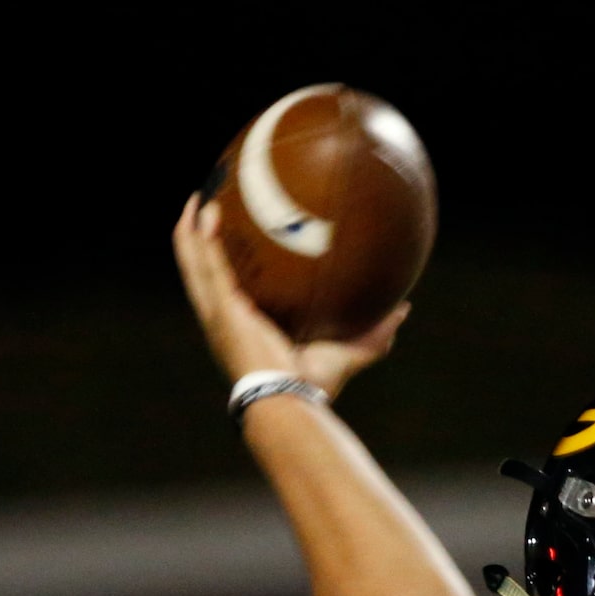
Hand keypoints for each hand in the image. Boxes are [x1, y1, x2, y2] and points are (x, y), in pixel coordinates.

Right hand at [171, 194, 409, 402]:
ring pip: (195, 262)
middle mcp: (224, 319)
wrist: (289, 400)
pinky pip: (207, 264)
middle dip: (198, 238)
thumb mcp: (346, 353)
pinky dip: (202, 237)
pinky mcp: (221, 309)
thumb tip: (402, 310)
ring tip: (199, 195)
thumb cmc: (310, 388)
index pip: (229, 289)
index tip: (235, 237)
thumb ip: (373, 333)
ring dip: (192, 228)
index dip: (226, 265)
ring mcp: (218, 314)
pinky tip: (206, 208)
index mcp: (244, 327)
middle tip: (207, 204)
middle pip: (201, 271)